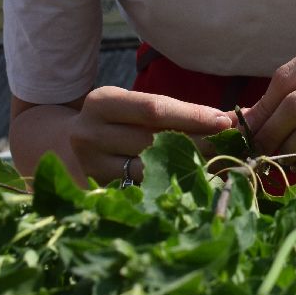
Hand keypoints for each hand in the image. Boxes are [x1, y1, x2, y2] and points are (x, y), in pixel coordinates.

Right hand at [64, 86, 235, 184]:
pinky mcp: (96, 192)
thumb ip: (177, 111)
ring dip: (190, 167)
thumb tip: (232, 118)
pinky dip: (172, 185)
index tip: (225, 121)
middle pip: (155, 141)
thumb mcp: (134, 106)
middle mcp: (90, 134)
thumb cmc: (115, 121)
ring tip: (221, 163)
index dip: (193, 116)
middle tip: (232, 145)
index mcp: (101, 102)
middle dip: (199, 143)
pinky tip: (195, 182)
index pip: (154, 109)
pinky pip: (143, 189)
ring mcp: (90, 167)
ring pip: (151, 170)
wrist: (63, 145)